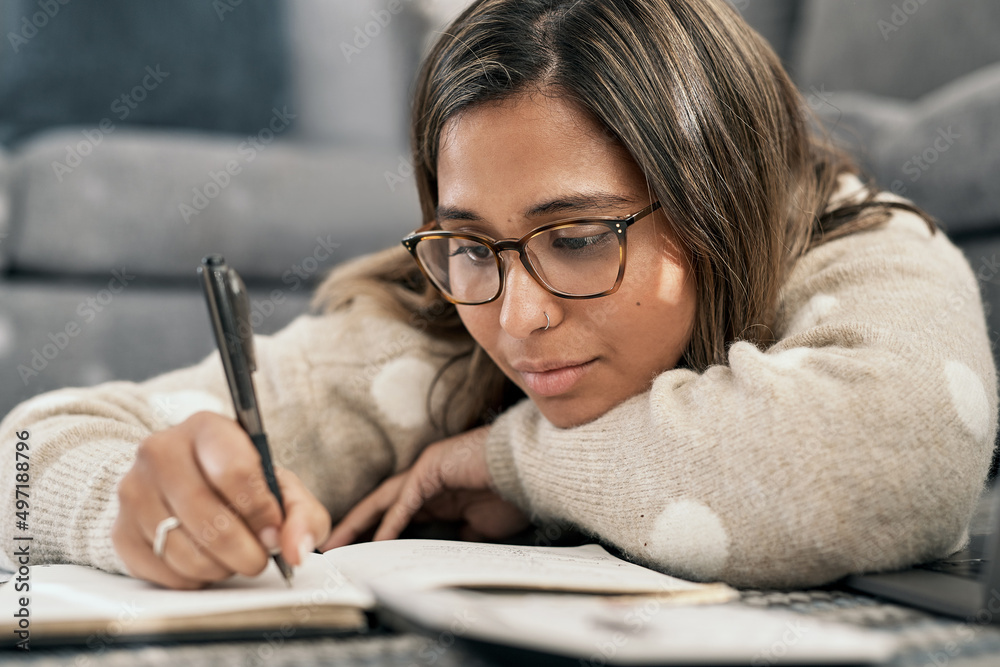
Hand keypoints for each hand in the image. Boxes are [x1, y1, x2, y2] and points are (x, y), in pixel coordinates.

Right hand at [112, 411, 330, 588]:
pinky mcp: (120, 530)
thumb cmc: (240, 482)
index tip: (274, 532)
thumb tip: (296, 549)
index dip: (262, 513)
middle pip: (209, 519)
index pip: (235, 472)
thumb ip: (301, 513)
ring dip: (221, 568)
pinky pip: (163, 572)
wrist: (182, 481)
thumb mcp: (280, 485)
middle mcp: (161, 451)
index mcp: (207, 428)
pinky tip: (205, 561)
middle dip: (246, 551)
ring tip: (233, 557)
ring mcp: (134, 490)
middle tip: (259, 557)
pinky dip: (194, 578)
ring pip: (184, 552)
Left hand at [321, 426, 528, 549]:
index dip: (378, 533)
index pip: (398, 515)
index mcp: (437, 492)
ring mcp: (426, 470)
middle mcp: (426, 479)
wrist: (529, 470)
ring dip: (361, 523)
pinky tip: (377, 540)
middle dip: (356, 526)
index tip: (361, 554)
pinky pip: (406, 500)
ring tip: (340, 544)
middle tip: (332, 548)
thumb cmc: (511, 493)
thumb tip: (447, 549)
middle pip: (381, 505)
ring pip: (385, 500)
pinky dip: (391, 521)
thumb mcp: (481, 526)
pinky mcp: (431, 468)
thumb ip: (459, 535)